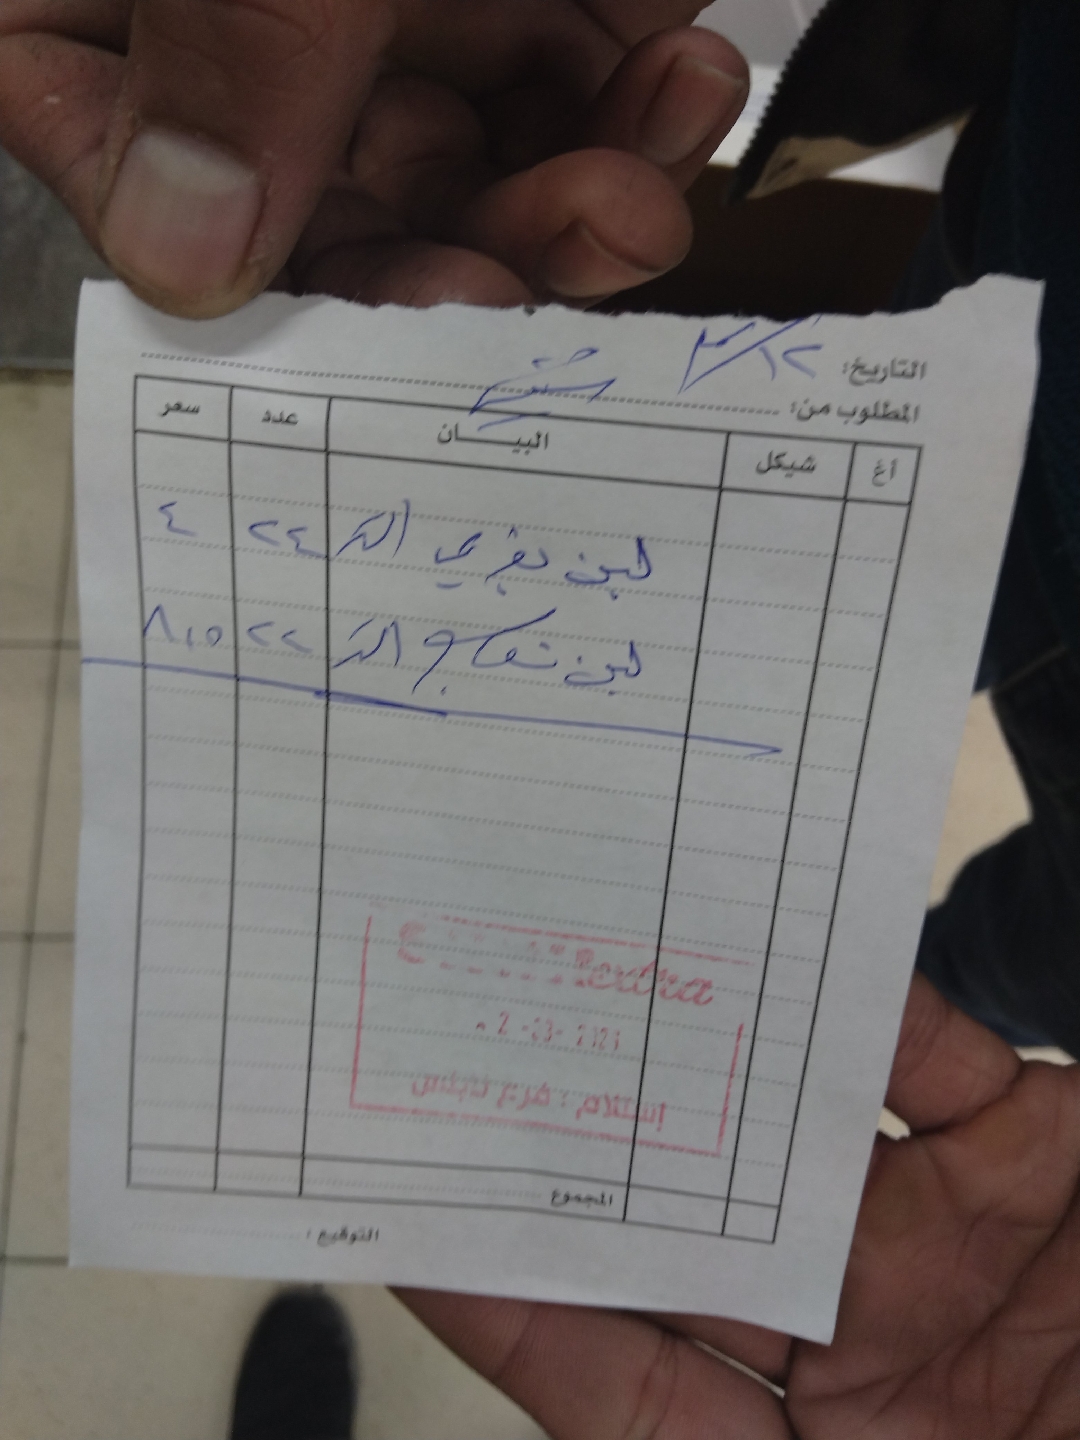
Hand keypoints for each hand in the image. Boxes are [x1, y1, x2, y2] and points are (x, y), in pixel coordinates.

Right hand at [0, 0, 747, 315]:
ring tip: (641, 183)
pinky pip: (577, 84)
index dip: (236, 251)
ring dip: (565, 200)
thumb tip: (179, 257)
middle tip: (534, 276)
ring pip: (464, 161)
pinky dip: (637, 109)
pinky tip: (684, 80)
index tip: (364, 317)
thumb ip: (233, 24)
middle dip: (447, 249)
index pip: (113, 141)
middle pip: (323, 187)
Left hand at [398, 975, 1079, 1437]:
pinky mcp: (1034, 1155)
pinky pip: (940, 1066)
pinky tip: (819, 965)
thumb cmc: (1057, 1439)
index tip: (412, 1221)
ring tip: (609, 974)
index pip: (623, 1380)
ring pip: (796, 1125)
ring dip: (713, 1055)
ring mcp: (944, 1241)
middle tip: (478, 1045)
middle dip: (593, 1140)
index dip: (520, 1309)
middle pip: (691, 1228)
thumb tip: (631, 1425)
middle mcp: (857, 1342)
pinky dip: (881, 1016)